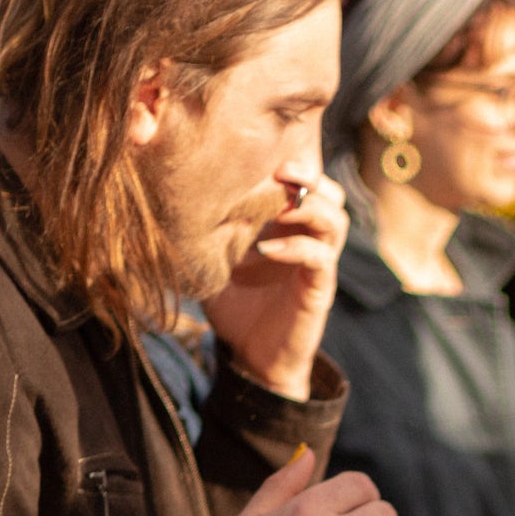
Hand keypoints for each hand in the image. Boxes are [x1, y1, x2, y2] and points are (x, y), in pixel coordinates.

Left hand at [204, 172, 346, 404]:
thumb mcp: (216, 261)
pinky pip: (320, 258)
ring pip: (335, 221)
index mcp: (290, 231)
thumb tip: (178, 195)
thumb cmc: (235, 311)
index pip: (305, 187)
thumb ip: (211, 230)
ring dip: (310, 206)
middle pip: (331, 196)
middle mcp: (309, 244)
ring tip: (282, 201)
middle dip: (309, 176)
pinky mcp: (319, 291)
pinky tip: (267, 248)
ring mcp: (318, 266)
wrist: (253, 361)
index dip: (291, 167)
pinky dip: (296, 247)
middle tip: (280, 168)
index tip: (259, 154)